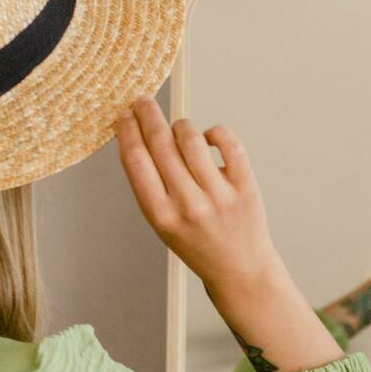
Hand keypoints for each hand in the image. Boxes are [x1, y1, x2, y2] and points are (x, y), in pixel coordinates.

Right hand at [116, 101, 293, 299]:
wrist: (239, 269)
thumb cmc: (198, 244)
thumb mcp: (163, 224)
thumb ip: (152, 186)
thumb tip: (140, 137)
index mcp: (161, 215)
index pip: (135, 161)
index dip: (127, 132)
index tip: (125, 116)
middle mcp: (188, 205)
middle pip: (161, 144)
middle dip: (148, 115)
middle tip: (143, 101)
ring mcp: (219, 195)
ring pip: (191, 139)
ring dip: (181, 126)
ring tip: (178, 127)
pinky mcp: (245, 187)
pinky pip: (228, 143)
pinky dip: (215, 132)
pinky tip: (207, 138)